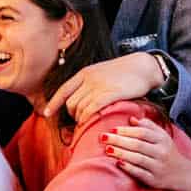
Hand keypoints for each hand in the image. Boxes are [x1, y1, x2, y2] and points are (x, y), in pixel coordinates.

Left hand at [47, 52, 164, 125]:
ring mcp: (99, 86)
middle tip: (80, 121)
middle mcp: (89, 79)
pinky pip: (92, 109)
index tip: (47, 113)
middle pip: (71, 103)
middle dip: (72, 115)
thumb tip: (81, 99)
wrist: (144, 66)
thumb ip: (89, 84)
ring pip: (80, 108)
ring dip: (81, 119)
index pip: (63, 90)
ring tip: (86, 124)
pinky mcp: (111, 93)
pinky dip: (88, 118)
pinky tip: (89, 123)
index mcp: (84, 73)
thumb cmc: (124, 72)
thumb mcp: (101, 73)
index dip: (53, 103)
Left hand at [101, 119, 185, 190]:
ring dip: (121, 153)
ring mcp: (158, 167)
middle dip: (119, 140)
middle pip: (137, 145)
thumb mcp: (162, 136)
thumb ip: (148, 126)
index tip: (112, 129)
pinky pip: (139, 173)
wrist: (180, 173)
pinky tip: (118, 163)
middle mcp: (161, 153)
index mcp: (162, 140)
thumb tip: (132, 119)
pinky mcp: (154, 180)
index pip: (142, 133)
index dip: (126, 130)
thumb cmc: (166, 151)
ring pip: (138, 159)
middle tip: (103, 137)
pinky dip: (129, 168)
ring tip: (107, 149)